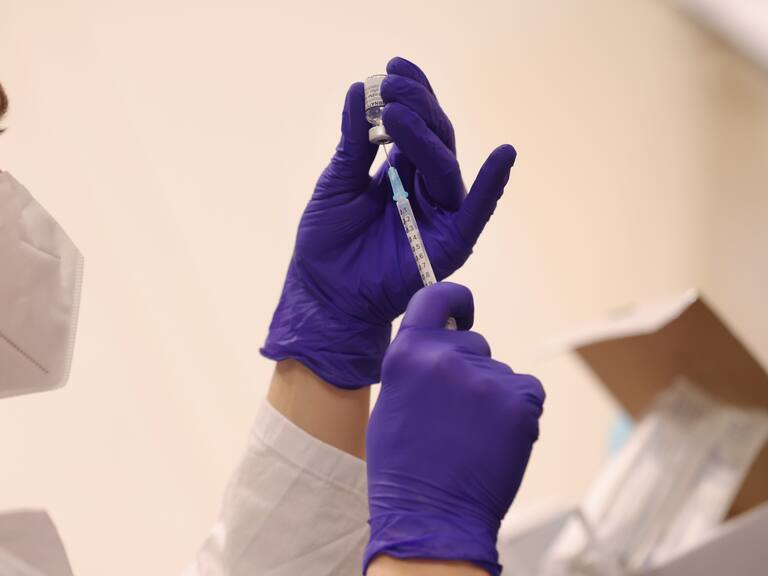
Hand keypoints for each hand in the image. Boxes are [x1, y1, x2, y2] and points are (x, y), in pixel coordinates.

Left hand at [262, 57, 516, 388]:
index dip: (409, 92)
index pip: (415, 123)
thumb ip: (355, 141)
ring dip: (426, 134)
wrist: (325, 292)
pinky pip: (477, 211)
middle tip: (390, 85)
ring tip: (395, 113)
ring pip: (445, 164)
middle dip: (415, 106)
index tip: (392, 65)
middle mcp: (426, 187)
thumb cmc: (328, 241)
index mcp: (401, 169)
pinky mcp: (451, 242)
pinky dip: (493, 185)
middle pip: (435, 137)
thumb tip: (362, 88)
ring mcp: (440, 212)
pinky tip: (504, 154)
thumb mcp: (337, 182)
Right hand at [365, 283, 544, 574]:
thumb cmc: (405, 467)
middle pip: (474, 343)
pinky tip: (496, 441)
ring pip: (501, 373)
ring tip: (473, 437)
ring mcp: (485, 379)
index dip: (455, 299)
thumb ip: (416, 365)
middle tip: (457, 414)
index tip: (465, 310)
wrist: (431, 518)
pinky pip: (526, 391)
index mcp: (408, 353)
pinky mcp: (519, 401)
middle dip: (471, 370)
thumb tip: (442, 345)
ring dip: (493, 397)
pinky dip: (517, 412)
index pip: (436, 297)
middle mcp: (446, 357)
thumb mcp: (392, 402)